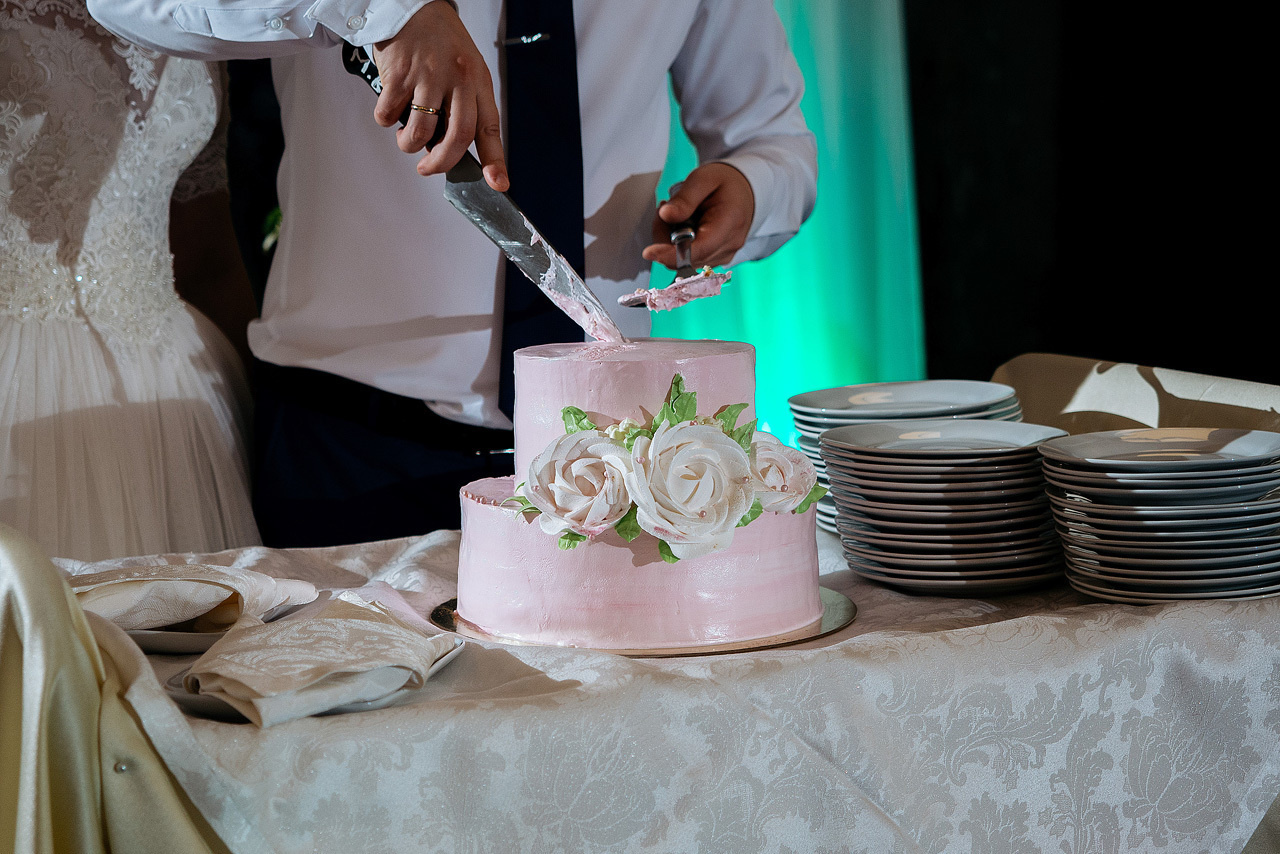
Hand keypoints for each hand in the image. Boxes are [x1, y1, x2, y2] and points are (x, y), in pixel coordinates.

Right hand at [371, 1, 507, 190]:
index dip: (495, 159)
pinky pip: (389, 114)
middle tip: (427, 169)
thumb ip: (461, 106)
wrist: (411, 6)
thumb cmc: (439, 43)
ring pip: (420, 132)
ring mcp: (428, 76)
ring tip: (406, 139)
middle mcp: (457, 79)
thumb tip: (446, 149)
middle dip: (441, 163)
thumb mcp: (463, 69)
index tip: (498, 184)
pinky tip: (390, 110)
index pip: (490, 126)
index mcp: (477, 81)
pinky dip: (386, 121)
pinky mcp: (399, 74)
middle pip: (457, 137)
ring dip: (409, 145)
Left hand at [642, 163, 753, 269]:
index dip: (671, 254)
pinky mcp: (717, 258)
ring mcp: (724, 254)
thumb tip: (666, 215)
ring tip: (675, 214)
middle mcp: (729, 245)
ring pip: (685, 260)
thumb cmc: (725, 183)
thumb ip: (685, 198)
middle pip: (687, 256)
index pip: (699, 249)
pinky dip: (679, 245)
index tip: (649, 252)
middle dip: (666, 239)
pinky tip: (682, 226)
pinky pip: (690, 259)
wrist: (744, 191)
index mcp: (729, 223)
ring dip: (670, 242)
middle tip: (663, 210)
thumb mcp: (704, 179)